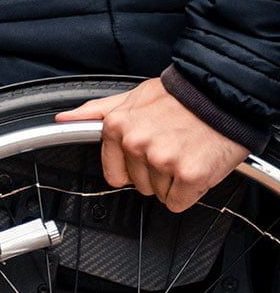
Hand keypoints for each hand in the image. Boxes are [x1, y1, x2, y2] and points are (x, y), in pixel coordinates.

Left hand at [55, 77, 249, 212]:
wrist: (228, 91)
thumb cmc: (183, 95)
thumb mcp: (134, 96)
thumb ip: (97, 112)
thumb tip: (65, 119)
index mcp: (118, 127)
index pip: (114, 174)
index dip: (134, 168)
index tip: (149, 153)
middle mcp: (137, 144)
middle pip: (138, 185)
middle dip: (156, 171)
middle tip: (174, 146)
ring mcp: (163, 160)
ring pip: (159, 193)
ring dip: (174, 179)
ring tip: (187, 150)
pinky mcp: (189, 174)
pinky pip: (179, 201)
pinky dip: (191, 190)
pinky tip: (197, 164)